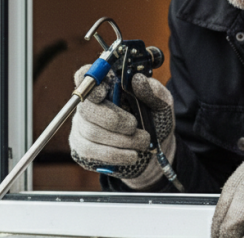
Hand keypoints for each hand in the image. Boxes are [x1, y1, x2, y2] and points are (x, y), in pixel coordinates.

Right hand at [69, 65, 175, 189]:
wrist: (153, 154)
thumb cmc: (154, 123)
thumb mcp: (162, 105)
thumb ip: (153, 91)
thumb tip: (137, 80)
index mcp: (107, 87)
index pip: (86, 76)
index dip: (90, 82)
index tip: (104, 91)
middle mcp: (90, 105)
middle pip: (87, 108)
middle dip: (113, 119)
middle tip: (134, 126)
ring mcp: (82, 127)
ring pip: (92, 132)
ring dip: (121, 140)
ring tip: (142, 142)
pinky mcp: (82, 148)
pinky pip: (90, 151)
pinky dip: (115, 154)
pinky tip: (132, 155)